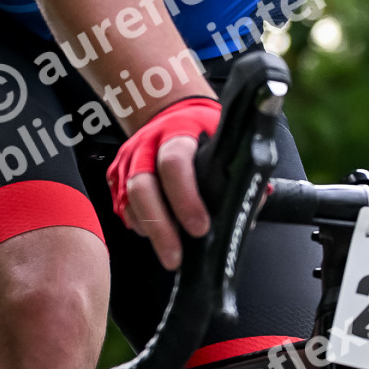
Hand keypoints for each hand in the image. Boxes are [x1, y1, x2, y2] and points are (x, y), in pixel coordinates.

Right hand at [107, 96, 221, 270]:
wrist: (170, 113)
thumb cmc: (201, 130)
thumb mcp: (223, 136)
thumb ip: (237, 169)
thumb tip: (252, 204)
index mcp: (176, 131)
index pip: (173, 162)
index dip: (186, 197)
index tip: (201, 227)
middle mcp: (145, 145)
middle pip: (142, 186)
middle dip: (160, 226)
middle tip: (177, 256)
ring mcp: (127, 161)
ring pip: (127, 200)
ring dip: (149, 231)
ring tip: (170, 254)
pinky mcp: (116, 176)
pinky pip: (121, 206)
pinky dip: (138, 225)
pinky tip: (155, 237)